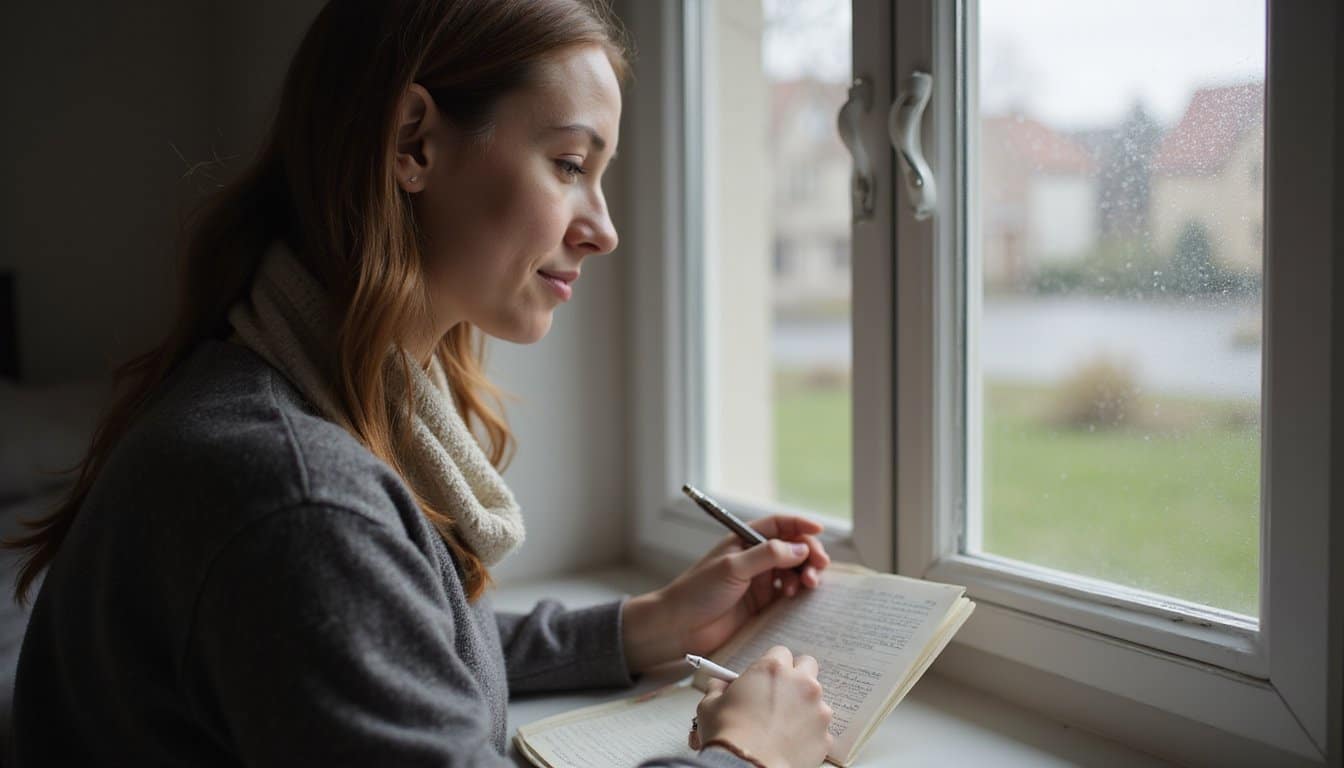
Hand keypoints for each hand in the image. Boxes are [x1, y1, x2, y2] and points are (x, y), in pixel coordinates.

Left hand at [621, 515, 829, 672]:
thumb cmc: (698, 591)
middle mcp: (754, 558)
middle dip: (809, 553)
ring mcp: (759, 582)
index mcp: (744, 540)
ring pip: (793, 571)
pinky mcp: (761, 605)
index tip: (819, 530)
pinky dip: (797, 593)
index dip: (799, 525)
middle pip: (792, 548)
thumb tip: (800, 548)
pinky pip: (788, 594)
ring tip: (806, 584)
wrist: (679, 627)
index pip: (778, 525)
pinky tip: (795, 596)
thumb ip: (768, 555)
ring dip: (805, 574)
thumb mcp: (733, 567)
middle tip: (819, 566)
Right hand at [689, 645, 832, 767]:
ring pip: (816, 699)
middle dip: (797, 675)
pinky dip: (809, 734)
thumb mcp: (710, 705)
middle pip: (808, 666)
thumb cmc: (728, 735)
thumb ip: (718, 689)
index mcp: (773, 669)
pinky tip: (790, 744)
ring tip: (783, 725)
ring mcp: (818, 710)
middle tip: (781, 693)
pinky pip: (819, 729)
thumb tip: (719, 687)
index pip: (780, 653)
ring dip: (804, 706)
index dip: (771, 666)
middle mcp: (801, 684)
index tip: (764, 679)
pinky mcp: (825, 736)